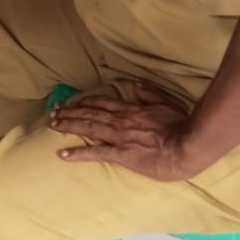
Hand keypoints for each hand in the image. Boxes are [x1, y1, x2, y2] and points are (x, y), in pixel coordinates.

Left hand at [50, 83, 199, 180]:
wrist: (188, 146)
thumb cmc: (181, 126)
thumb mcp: (166, 103)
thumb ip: (150, 94)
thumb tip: (136, 86)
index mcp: (130, 110)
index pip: (101, 102)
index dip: (84, 102)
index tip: (72, 102)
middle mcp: (119, 121)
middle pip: (88, 113)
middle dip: (69, 112)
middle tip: (53, 112)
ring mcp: (118, 137)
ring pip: (87, 127)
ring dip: (68, 125)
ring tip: (52, 125)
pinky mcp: (121, 154)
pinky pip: (95, 152)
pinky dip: (78, 152)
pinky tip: (63, 154)